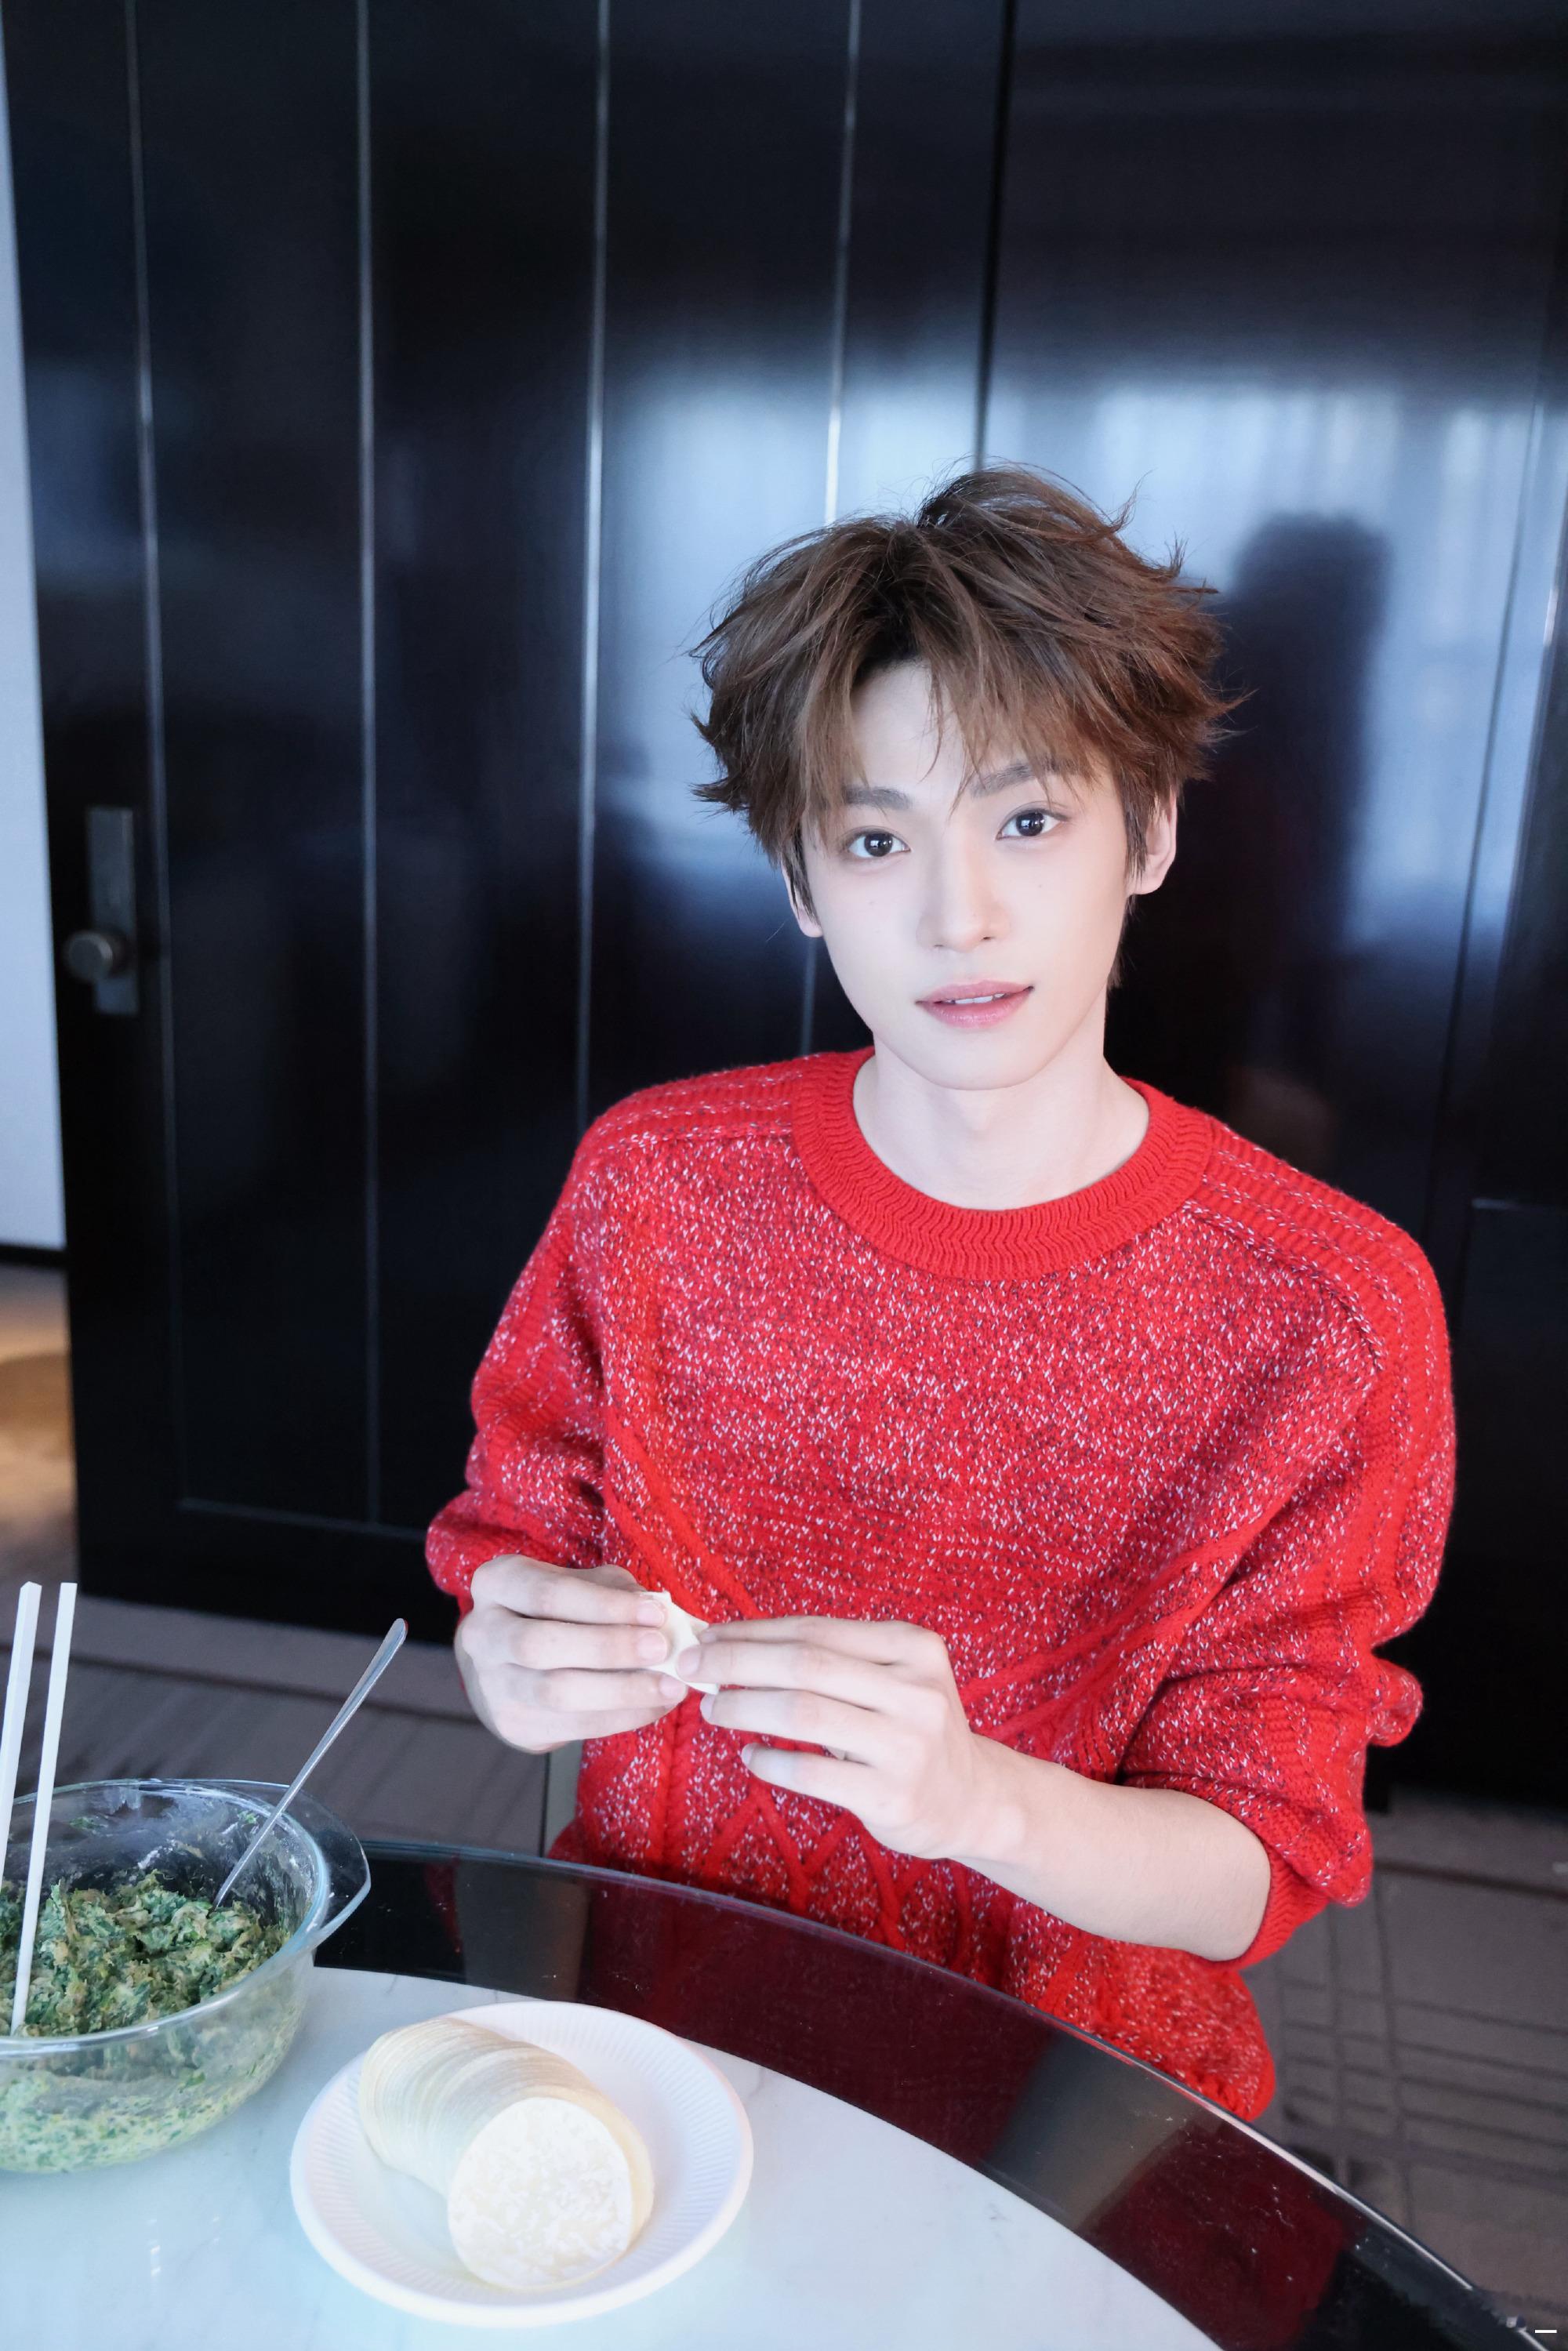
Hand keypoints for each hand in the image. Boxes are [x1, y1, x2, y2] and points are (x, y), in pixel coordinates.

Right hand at [454, 1557, 685, 1753]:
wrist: (511, 1662)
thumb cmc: (557, 1612)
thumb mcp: (580, 1585)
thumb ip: (615, 1593)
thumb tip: (658, 1614)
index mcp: (497, 1584)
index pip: (548, 1594)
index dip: (604, 1605)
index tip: (656, 1612)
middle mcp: (482, 1633)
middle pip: (542, 1644)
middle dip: (608, 1647)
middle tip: (662, 1649)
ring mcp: (492, 1683)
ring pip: (556, 1692)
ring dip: (621, 1691)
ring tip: (669, 1686)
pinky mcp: (512, 1723)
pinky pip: (572, 1725)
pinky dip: (621, 1717)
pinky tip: (654, 1706)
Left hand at [683, 1617, 992, 1860]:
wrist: (972, 1797)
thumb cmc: (909, 1729)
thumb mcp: (890, 1679)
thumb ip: (829, 1660)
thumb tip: (733, 1643)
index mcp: (912, 1647)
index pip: (815, 1630)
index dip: (753, 1632)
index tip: (708, 1637)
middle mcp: (915, 1689)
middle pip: (804, 1664)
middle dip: (736, 1662)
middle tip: (690, 1668)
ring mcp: (908, 1743)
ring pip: (803, 1712)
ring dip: (744, 1707)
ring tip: (712, 1709)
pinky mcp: (893, 1794)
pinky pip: (812, 1772)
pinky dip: (769, 1761)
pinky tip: (750, 1756)